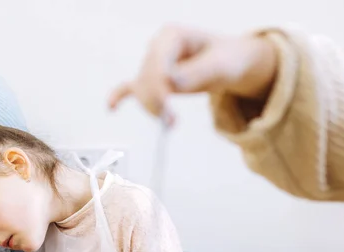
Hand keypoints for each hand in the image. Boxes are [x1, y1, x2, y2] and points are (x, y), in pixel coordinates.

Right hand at [108, 25, 277, 124]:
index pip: (157, 60)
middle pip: (147, 77)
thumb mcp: (221, 65)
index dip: (159, 83)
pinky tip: (112, 107)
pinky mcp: (153, 79)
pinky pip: (131, 87)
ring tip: (171, 123)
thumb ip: (198, 72)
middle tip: (172, 122)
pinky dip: (120, 96)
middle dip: (157, 101)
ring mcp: (153, 64)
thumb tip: (172, 83)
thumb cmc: (228, 58)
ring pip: (142, 89)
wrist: (231, 63)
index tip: (167, 106)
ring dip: (152, 108)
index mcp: (173, 36)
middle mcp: (159, 48)